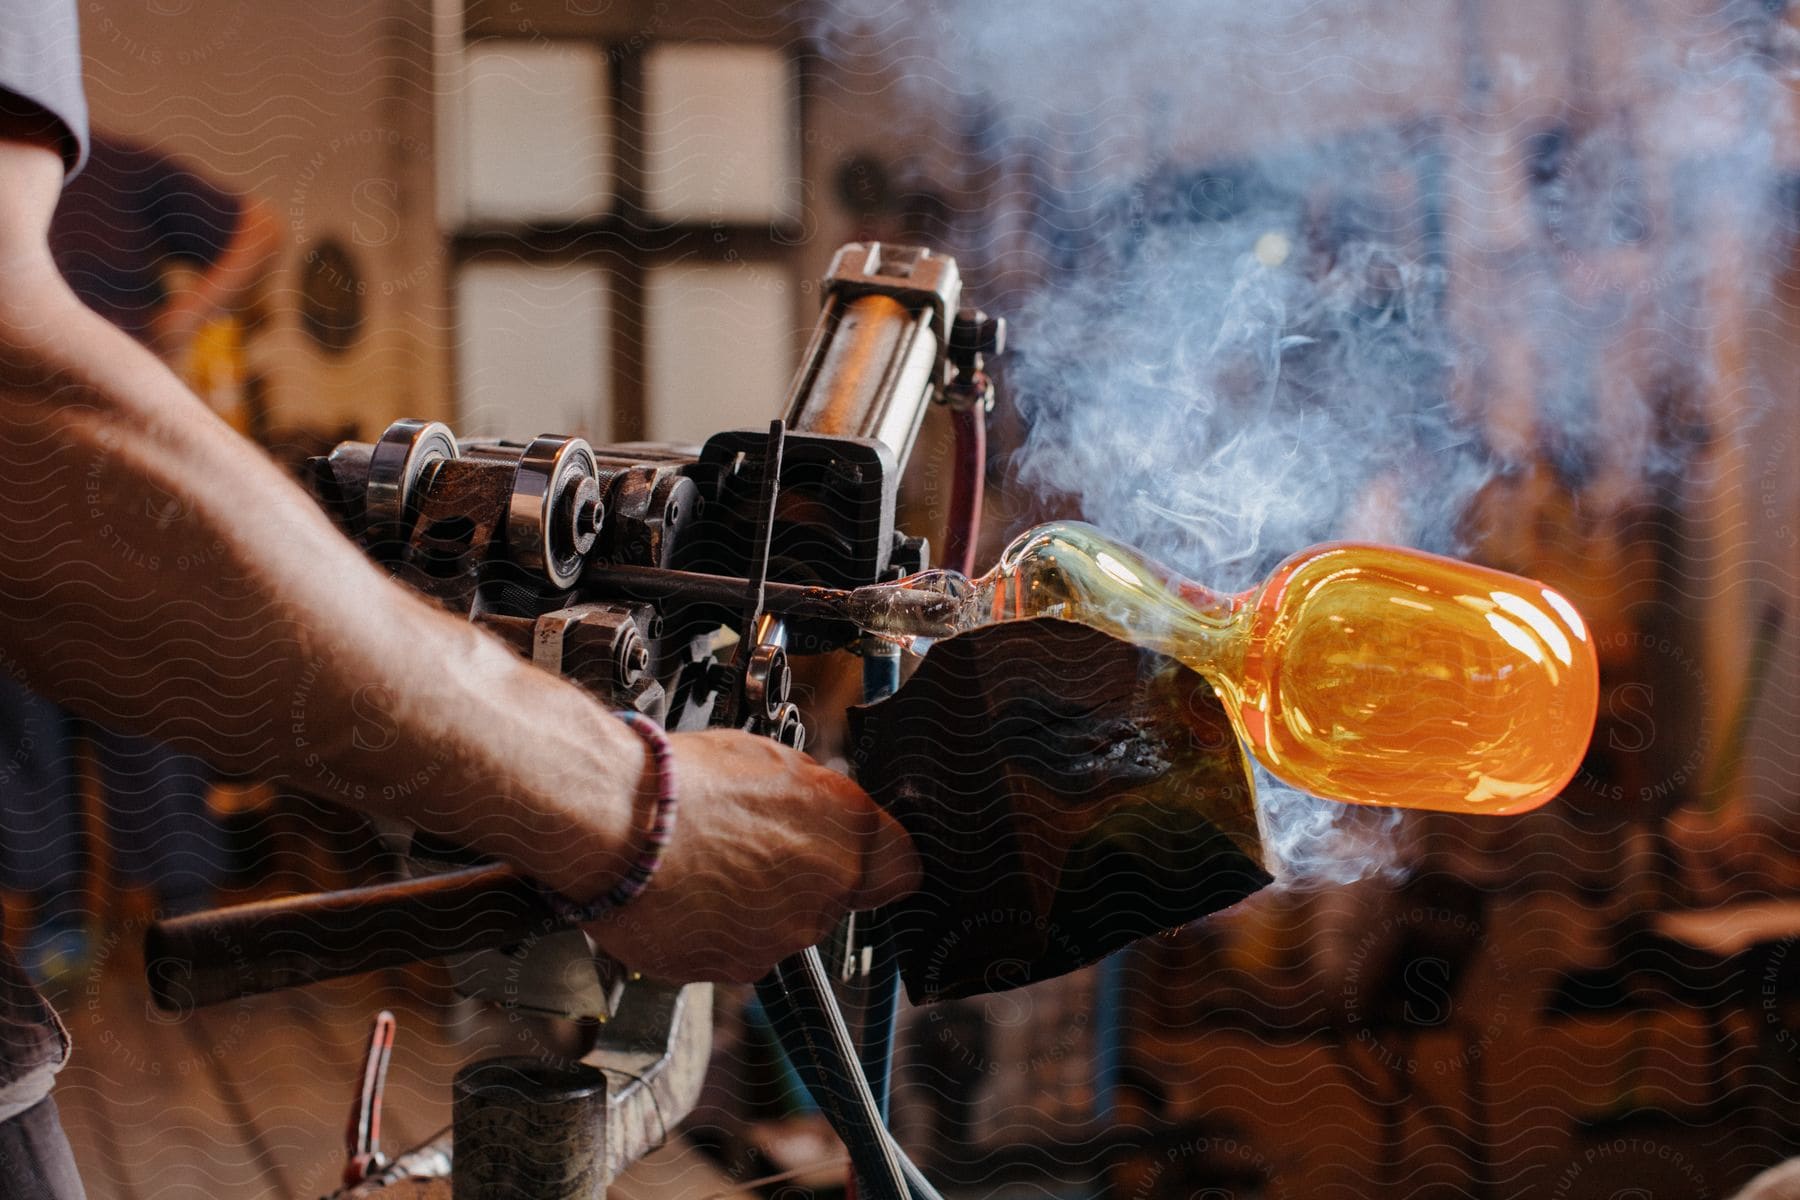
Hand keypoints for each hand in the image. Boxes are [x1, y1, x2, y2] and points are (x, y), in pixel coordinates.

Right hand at [582, 728, 919, 983]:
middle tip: (752, 843)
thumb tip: (824, 811)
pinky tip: (687, 891)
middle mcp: (825, 892)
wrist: (611, 820)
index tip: (858, 854)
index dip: (879, 860)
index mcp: (848, 832)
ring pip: (784, 925)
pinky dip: (717, 928)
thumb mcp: (772, 761)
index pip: (903, 869)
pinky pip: (738, 950)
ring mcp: (780, 938)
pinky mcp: (734, 969)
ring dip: (756, 904)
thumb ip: (817, 798)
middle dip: (802, 876)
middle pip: (834, 896)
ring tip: (708, 862)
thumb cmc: (683, 781)